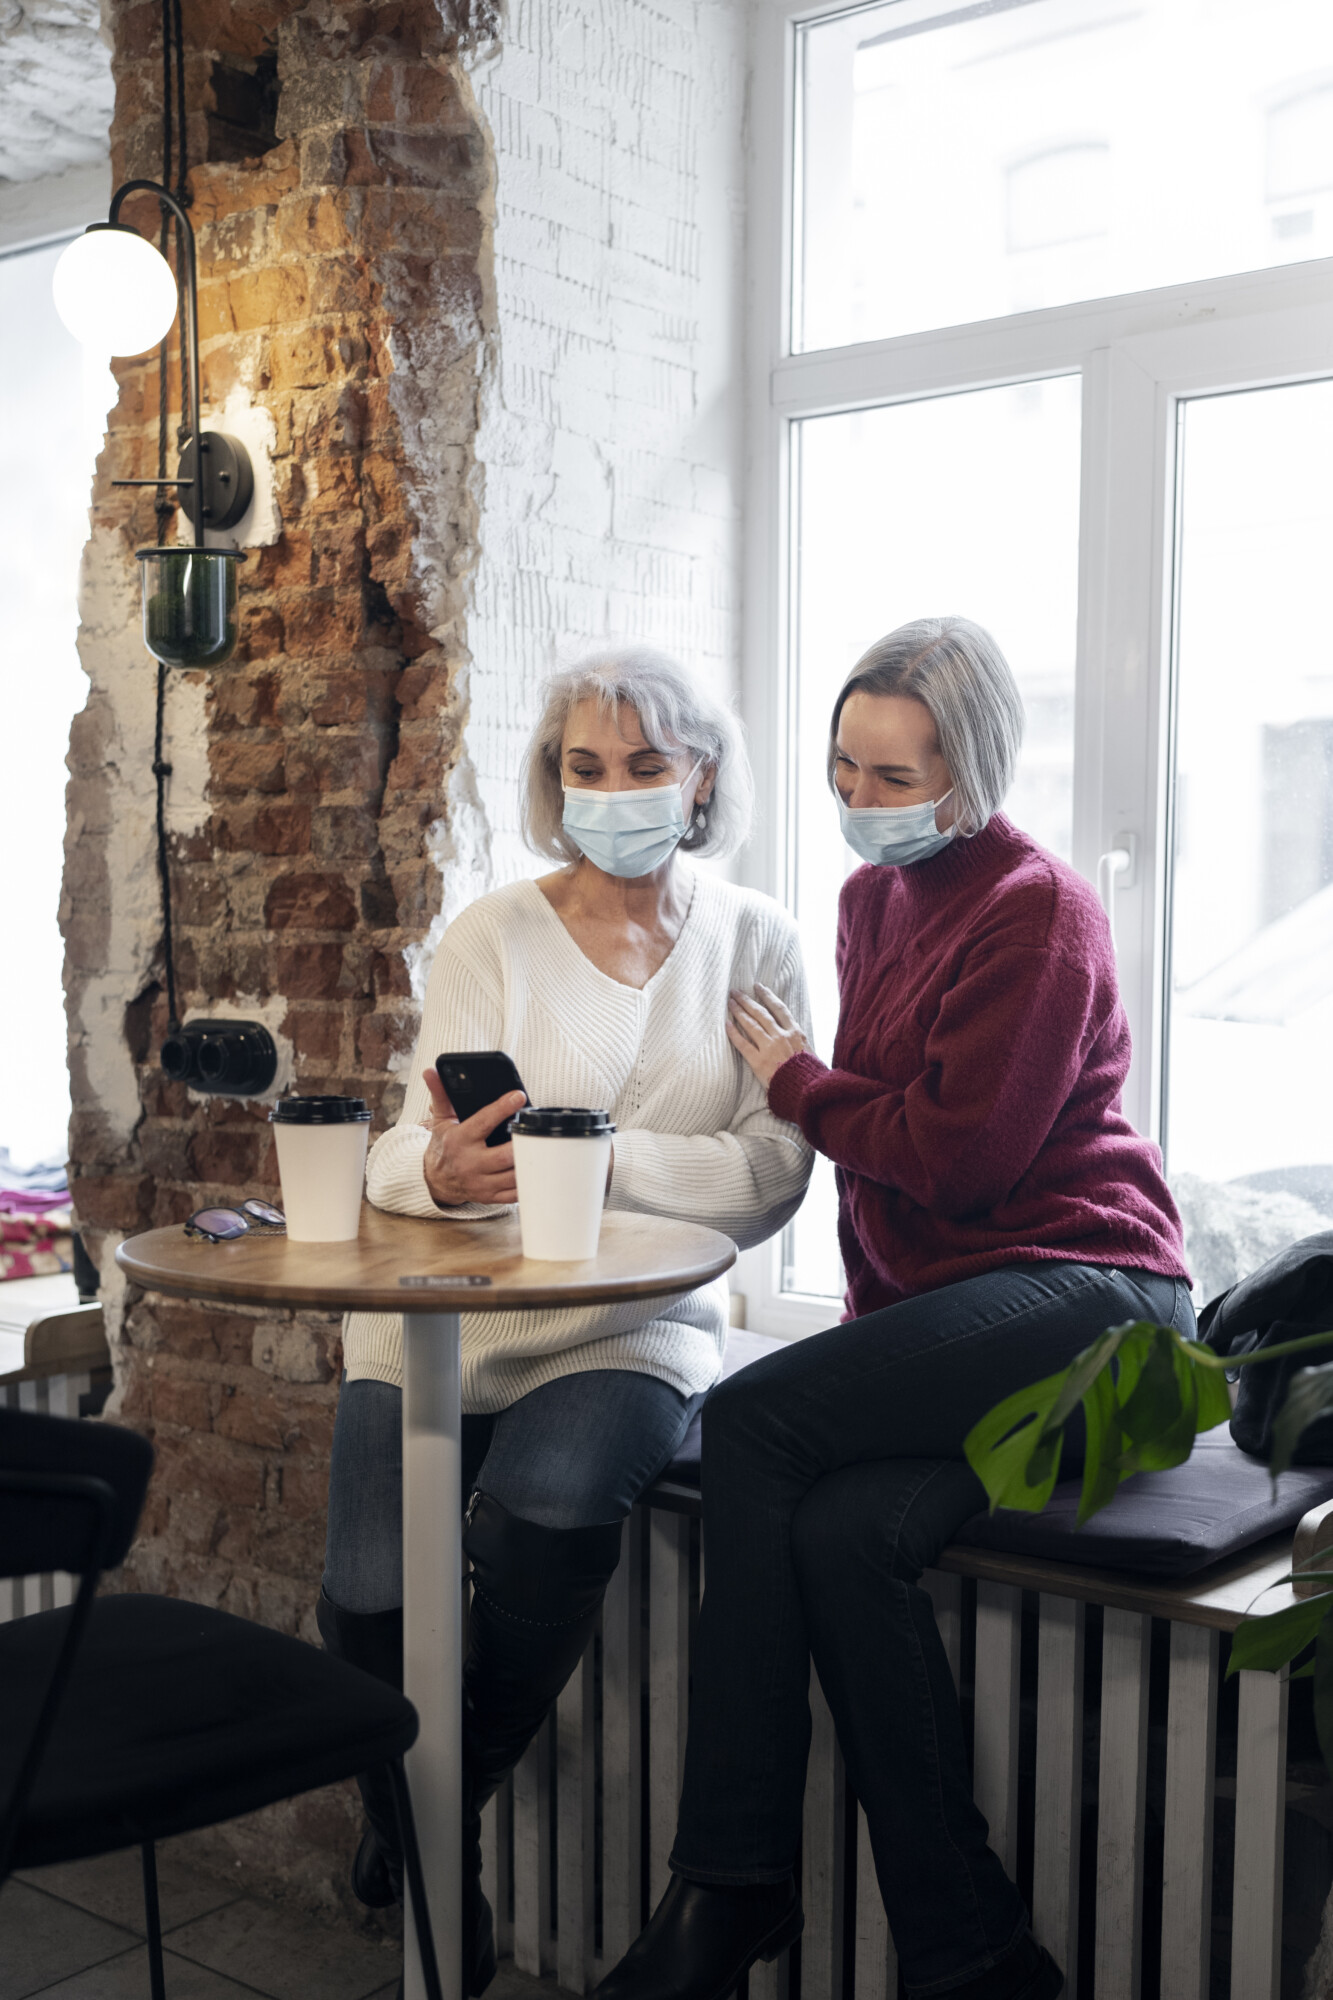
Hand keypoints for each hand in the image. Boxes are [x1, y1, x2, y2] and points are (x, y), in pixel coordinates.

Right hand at [420, 1068, 525, 1205]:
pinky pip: (513, 1193)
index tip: (519, 1096)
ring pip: (512, 1176)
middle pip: (504, 1156)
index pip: (483, 1122)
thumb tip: (431, 1071)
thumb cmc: (443, 1146)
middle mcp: (470, 1163)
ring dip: (529, 1162)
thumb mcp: (441, 1119)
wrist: (434, 1180)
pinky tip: (536, 1169)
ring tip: (541, 1147)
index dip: (502, 1108)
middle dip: (523, 1143)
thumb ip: (441, 1095)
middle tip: (536, 1128)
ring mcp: (481, 1183)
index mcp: (460, 1140)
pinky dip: (527, 1183)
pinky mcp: (489, 1196)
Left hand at [726, 982, 807, 1089]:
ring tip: (730, 1003)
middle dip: (747, 1001)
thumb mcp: (809, 1052)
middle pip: (761, 1013)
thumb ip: (798, 1042)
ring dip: (738, 1012)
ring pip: (751, 1024)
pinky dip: (734, 1033)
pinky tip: (727, 1024)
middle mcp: (781, 1036)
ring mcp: (769, 1047)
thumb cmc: (809, 1074)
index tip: (758, 987)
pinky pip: (743, 1044)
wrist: (807, 1091)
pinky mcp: (758, 1061)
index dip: (767, 996)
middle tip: (735, 992)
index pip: (779, 1009)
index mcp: (796, 1033)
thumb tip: (792, 1036)